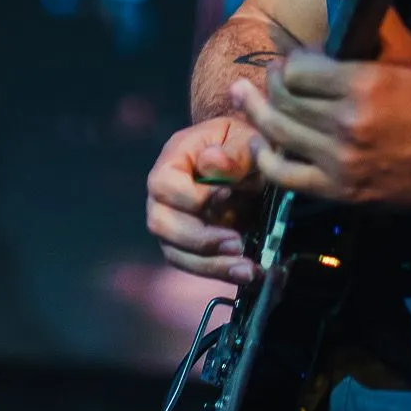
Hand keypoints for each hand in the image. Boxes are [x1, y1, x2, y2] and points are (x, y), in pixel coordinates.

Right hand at [146, 114, 264, 285]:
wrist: (248, 158)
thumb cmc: (242, 142)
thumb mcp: (245, 137)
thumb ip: (234, 152)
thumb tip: (212, 164)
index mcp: (173, 159)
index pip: (164, 184)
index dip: (193, 196)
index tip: (228, 194)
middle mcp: (163, 194)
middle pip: (161, 224)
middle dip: (200, 239)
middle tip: (237, 243)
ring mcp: (172, 222)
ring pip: (176, 253)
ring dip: (212, 264)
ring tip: (247, 269)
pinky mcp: (187, 244)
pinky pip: (193, 264)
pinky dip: (220, 272)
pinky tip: (249, 272)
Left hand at [230, 0, 410, 211]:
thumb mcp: (407, 52)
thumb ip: (372, 13)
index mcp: (363, 84)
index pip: (298, 69)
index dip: (293, 61)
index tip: (299, 59)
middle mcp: (347, 123)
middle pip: (284, 100)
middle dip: (273, 83)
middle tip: (273, 75)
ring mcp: (341, 160)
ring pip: (279, 134)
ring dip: (258, 114)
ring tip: (244, 97)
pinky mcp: (339, 190)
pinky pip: (286, 176)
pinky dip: (267, 158)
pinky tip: (262, 143)